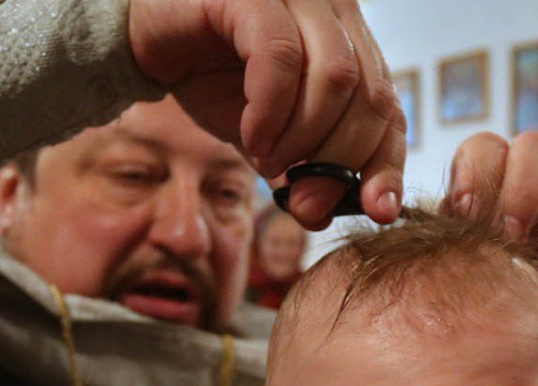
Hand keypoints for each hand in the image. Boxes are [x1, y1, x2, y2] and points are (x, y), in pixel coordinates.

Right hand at [128, 0, 405, 227]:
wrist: (147, 41)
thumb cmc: (213, 78)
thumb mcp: (268, 136)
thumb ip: (302, 168)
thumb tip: (325, 214)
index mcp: (351, 42)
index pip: (390, 107)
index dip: (387, 163)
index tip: (377, 211)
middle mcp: (335, 9)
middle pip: (369, 97)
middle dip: (340, 163)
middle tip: (307, 203)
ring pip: (334, 78)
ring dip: (304, 139)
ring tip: (270, 165)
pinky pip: (279, 58)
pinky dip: (271, 111)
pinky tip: (253, 138)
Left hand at [442, 131, 537, 347]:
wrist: (510, 365)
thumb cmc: (465, 317)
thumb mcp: (438, 281)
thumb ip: (421, 254)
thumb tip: (379, 237)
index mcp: (482, 192)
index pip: (483, 153)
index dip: (473, 175)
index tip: (459, 214)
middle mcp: (525, 192)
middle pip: (530, 149)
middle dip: (511, 180)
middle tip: (495, 227)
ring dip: (536, 207)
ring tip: (518, 249)